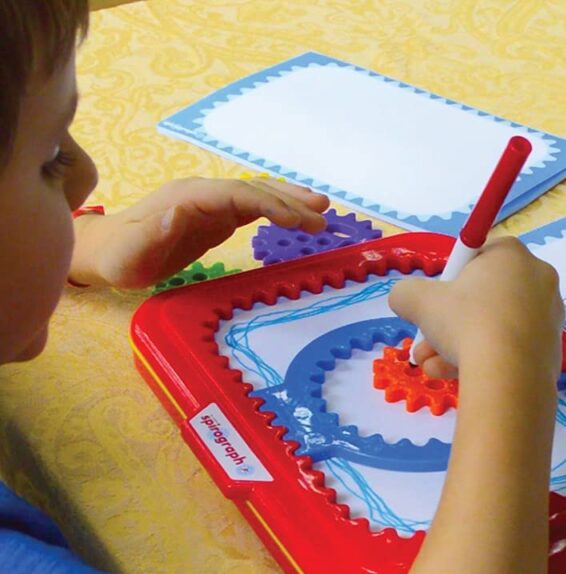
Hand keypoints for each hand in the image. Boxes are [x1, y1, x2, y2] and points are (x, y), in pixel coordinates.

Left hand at [68, 176, 329, 288]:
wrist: (106, 252)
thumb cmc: (121, 256)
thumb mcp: (134, 249)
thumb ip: (157, 229)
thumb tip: (182, 209)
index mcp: (189, 198)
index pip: (238, 195)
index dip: (270, 204)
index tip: (299, 220)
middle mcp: (204, 195)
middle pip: (253, 190)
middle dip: (290, 201)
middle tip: (324, 213)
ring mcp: (210, 205)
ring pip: (256, 196)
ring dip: (289, 201)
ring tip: (322, 208)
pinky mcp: (214, 218)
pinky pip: (251, 209)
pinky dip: (276, 211)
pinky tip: (295, 217)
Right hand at [389, 237, 563, 379]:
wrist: (510, 376)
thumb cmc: (467, 323)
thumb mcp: (419, 301)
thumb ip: (405, 293)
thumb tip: (403, 299)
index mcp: (511, 254)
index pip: (476, 257)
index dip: (450, 281)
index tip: (436, 303)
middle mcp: (538, 278)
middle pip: (483, 297)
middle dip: (447, 323)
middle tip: (425, 344)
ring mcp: (549, 316)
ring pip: (493, 327)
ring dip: (457, 346)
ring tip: (432, 367)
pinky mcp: (551, 349)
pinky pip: (510, 348)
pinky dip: (484, 359)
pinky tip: (457, 376)